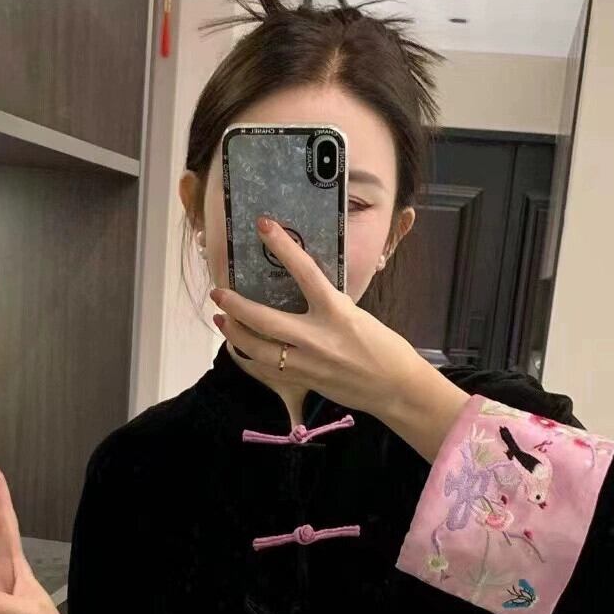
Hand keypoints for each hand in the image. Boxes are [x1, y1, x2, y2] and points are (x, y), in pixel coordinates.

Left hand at [208, 215, 423, 419]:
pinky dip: (248, 356)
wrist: (395, 387)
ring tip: (221, 318)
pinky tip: (238, 346)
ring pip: (257, 348)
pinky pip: (265, 369)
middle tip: (218, 291)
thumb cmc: (382, 347)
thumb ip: (328, 304)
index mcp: (337, 312)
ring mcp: (307, 363)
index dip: (282, 246)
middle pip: (264, 319)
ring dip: (233, 332)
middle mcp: (318, 338)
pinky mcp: (304, 382)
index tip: (264, 226)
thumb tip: (305, 290)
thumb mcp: (357, 315)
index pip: (305, 272)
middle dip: (235, 304)